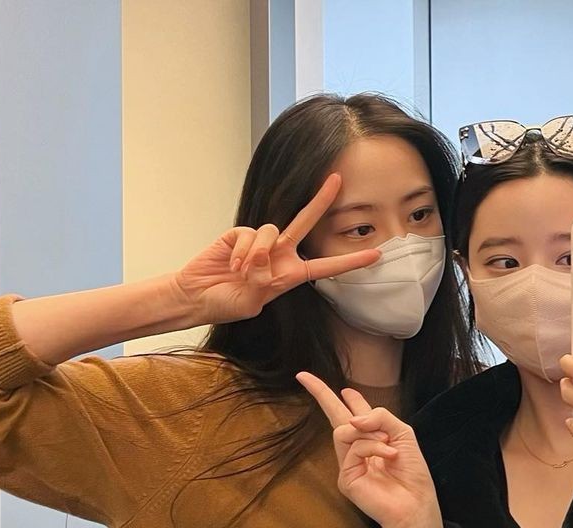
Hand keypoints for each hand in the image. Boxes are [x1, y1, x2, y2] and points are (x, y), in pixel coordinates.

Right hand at [171, 173, 380, 324]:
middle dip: (321, 201)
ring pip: (272, 232)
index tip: (376, 255)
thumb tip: (266, 260)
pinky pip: (251, 235)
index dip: (350, 262)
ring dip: (258, 256)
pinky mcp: (240, 233)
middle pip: (306, 223)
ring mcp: (261, 242)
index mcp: (291, 274)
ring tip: (243, 273)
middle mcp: (280, 254)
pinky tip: (231, 265)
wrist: (196, 296)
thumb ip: (265, 283)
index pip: (326, 267)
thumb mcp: (253, 302)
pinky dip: (242, 252)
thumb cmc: (226, 303)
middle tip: (337, 180)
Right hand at [297, 372, 442, 527]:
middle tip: (303, 376)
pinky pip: (355, 448)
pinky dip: (374, 448)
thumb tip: (353, 417)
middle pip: (334, 417)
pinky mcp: (346, 477)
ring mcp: (348, 463)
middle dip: (321, 394)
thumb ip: (380, 417)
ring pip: (345, 430)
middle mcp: (356, 449)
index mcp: (371, 437)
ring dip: (371, 433)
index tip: (311, 379)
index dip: (336, 396)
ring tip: (389, 447)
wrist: (416, 503)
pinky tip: (388, 457)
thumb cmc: (412, 472)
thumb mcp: (402, 434)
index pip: (350, 413)